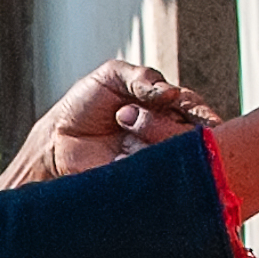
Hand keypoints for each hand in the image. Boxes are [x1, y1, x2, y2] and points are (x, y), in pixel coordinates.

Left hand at [4, 58, 221, 186]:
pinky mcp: (138, 181)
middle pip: (190, 136)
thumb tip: (172, 92)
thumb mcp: (112, 76)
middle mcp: (166, 134)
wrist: (57, 137)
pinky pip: (152, 178)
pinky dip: (135, 162)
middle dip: (163, 123)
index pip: (197, 111)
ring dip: (148, 137)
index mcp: (167, 107)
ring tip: (121, 121)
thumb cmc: (85, 103)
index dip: (202, 114)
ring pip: (173, 158)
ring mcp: (154, 160)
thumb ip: (142, 78)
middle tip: (128, 114)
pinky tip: (117, 154)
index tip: (200, 115)